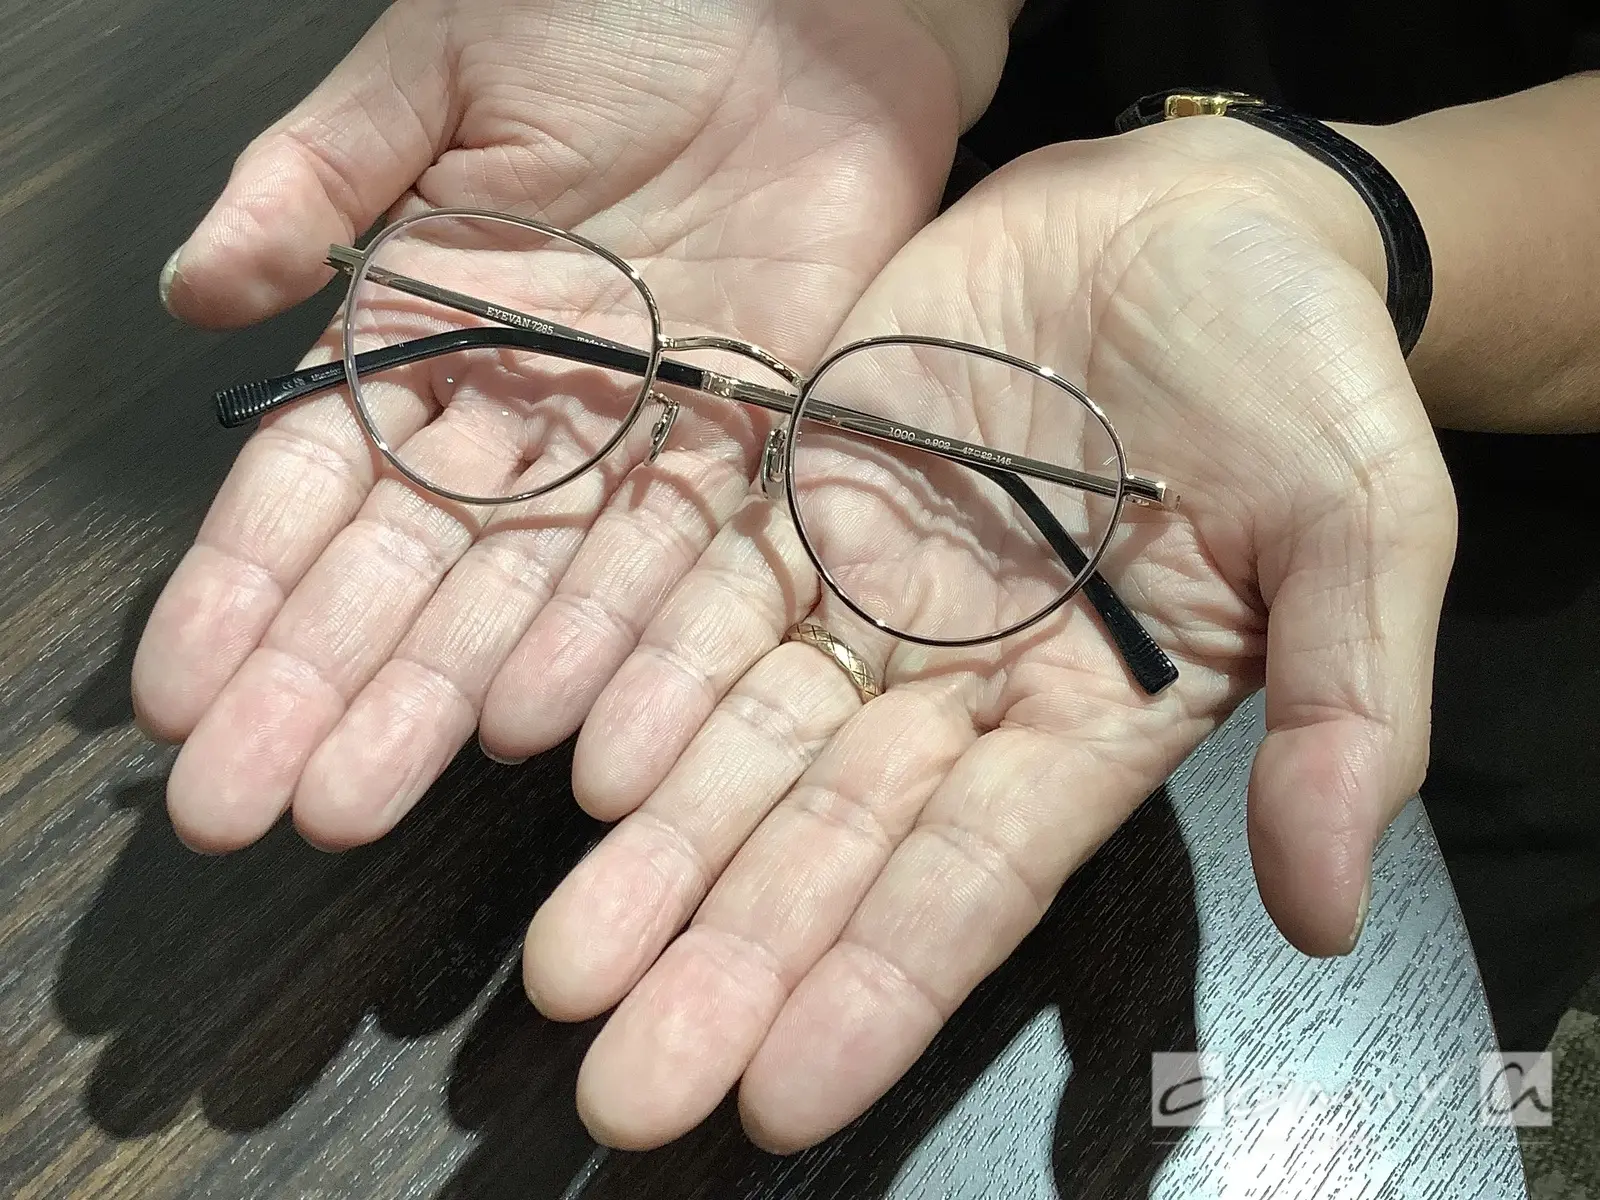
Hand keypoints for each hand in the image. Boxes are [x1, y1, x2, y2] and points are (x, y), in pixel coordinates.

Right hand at [133, 0, 997, 850]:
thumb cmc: (620, 4)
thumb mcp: (441, 69)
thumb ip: (319, 178)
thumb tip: (196, 293)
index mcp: (428, 319)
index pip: (317, 479)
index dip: (244, 589)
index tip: (175, 698)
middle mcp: (523, 405)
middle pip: (407, 570)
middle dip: (318, 687)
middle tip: (240, 807)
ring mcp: (633, 436)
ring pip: (522, 595)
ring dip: (436, 702)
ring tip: (353, 801)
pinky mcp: (750, 440)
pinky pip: (675, 561)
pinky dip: (608, 644)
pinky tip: (533, 731)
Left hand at [528, 118, 1456, 1149]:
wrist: (1195, 215)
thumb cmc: (1299, 364)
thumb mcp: (1365, 520)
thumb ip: (1348, 709)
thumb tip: (1329, 914)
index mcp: (1093, 715)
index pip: (973, 877)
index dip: (880, 983)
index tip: (781, 1094)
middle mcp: (961, 679)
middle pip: (828, 836)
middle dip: (729, 955)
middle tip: (625, 1088)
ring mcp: (871, 585)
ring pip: (740, 735)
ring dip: (653, 845)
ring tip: (563, 962)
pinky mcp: (801, 485)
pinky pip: (702, 586)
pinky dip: (631, 666)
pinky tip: (554, 752)